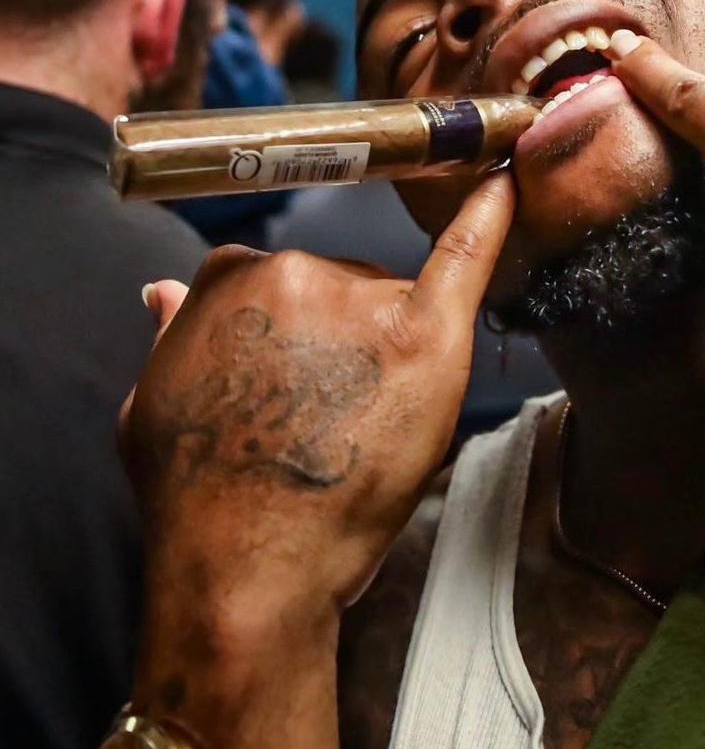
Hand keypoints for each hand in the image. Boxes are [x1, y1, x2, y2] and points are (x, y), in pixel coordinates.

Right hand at [122, 174, 514, 616]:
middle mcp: (297, 270)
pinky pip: (464, 258)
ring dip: (387, 345)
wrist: (247, 561)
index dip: (293, 333)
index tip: (295, 377)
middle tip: (330, 414)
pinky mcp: (425, 336)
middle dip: (343, 339)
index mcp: (233, 277)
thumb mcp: (154, 402)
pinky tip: (505, 187)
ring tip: (362, 424)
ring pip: (391, 299)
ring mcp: (363, 300)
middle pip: (342, 284)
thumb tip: (162, 290)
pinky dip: (489, 220)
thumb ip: (173, 335)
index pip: (279, 279)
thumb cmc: (196, 494)